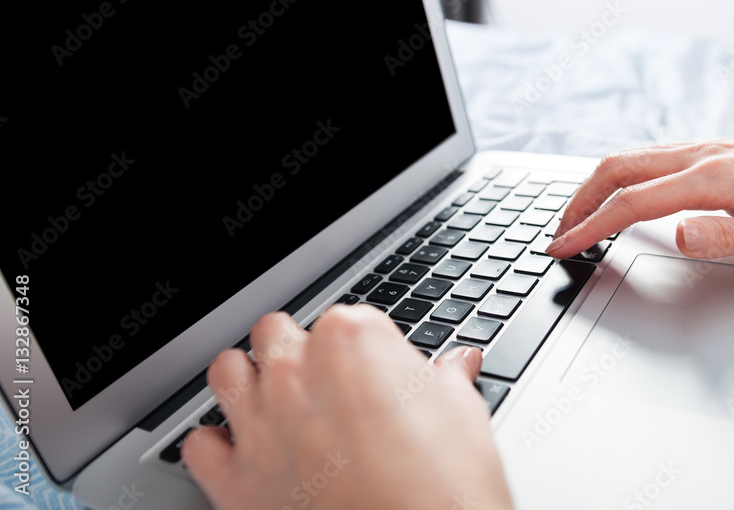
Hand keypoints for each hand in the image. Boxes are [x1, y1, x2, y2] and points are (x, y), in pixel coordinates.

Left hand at [182, 306, 513, 509]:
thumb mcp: (463, 414)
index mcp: (351, 340)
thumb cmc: (445, 485)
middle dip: (295, 352)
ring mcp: (261, 426)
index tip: (373, 370)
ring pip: (226, 372)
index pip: (343, 319)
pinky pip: (199, 445)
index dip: (360, 348)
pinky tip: (246, 454)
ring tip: (273, 401)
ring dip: (245, 380)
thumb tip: (457, 365)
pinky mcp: (237, 481)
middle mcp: (296, 374)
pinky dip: (216, 447)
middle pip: (275, 332)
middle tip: (325, 383)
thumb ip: (447, 379)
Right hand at [545, 139, 733, 259]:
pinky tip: (624, 191)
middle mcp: (703, 154)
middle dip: (578, 200)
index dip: (589, 227)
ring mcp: (709, 148)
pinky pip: (653, 155)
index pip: (631, 202)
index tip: (561, 247)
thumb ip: (727, 237)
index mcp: (713, 178)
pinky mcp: (718, 151)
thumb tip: (676, 234)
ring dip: (596, 185)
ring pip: (632, 157)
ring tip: (579, 214)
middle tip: (556, 231)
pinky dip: (621, 174)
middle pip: (617, 167)